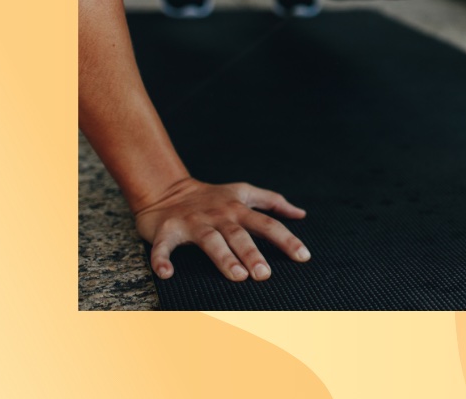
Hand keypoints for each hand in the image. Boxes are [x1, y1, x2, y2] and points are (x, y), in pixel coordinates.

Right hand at [133, 178, 309, 280]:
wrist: (167, 190)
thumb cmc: (211, 196)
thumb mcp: (244, 192)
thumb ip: (272, 202)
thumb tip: (301, 214)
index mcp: (238, 208)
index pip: (268, 224)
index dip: (286, 239)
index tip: (303, 256)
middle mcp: (218, 216)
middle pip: (239, 234)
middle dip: (253, 253)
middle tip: (264, 274)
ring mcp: (193, 222)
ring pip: (210, 241)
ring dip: (223, 258)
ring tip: (237, 276)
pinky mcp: (167, 230)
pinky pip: (163, 246)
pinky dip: (161, 260)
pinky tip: (167, 274)